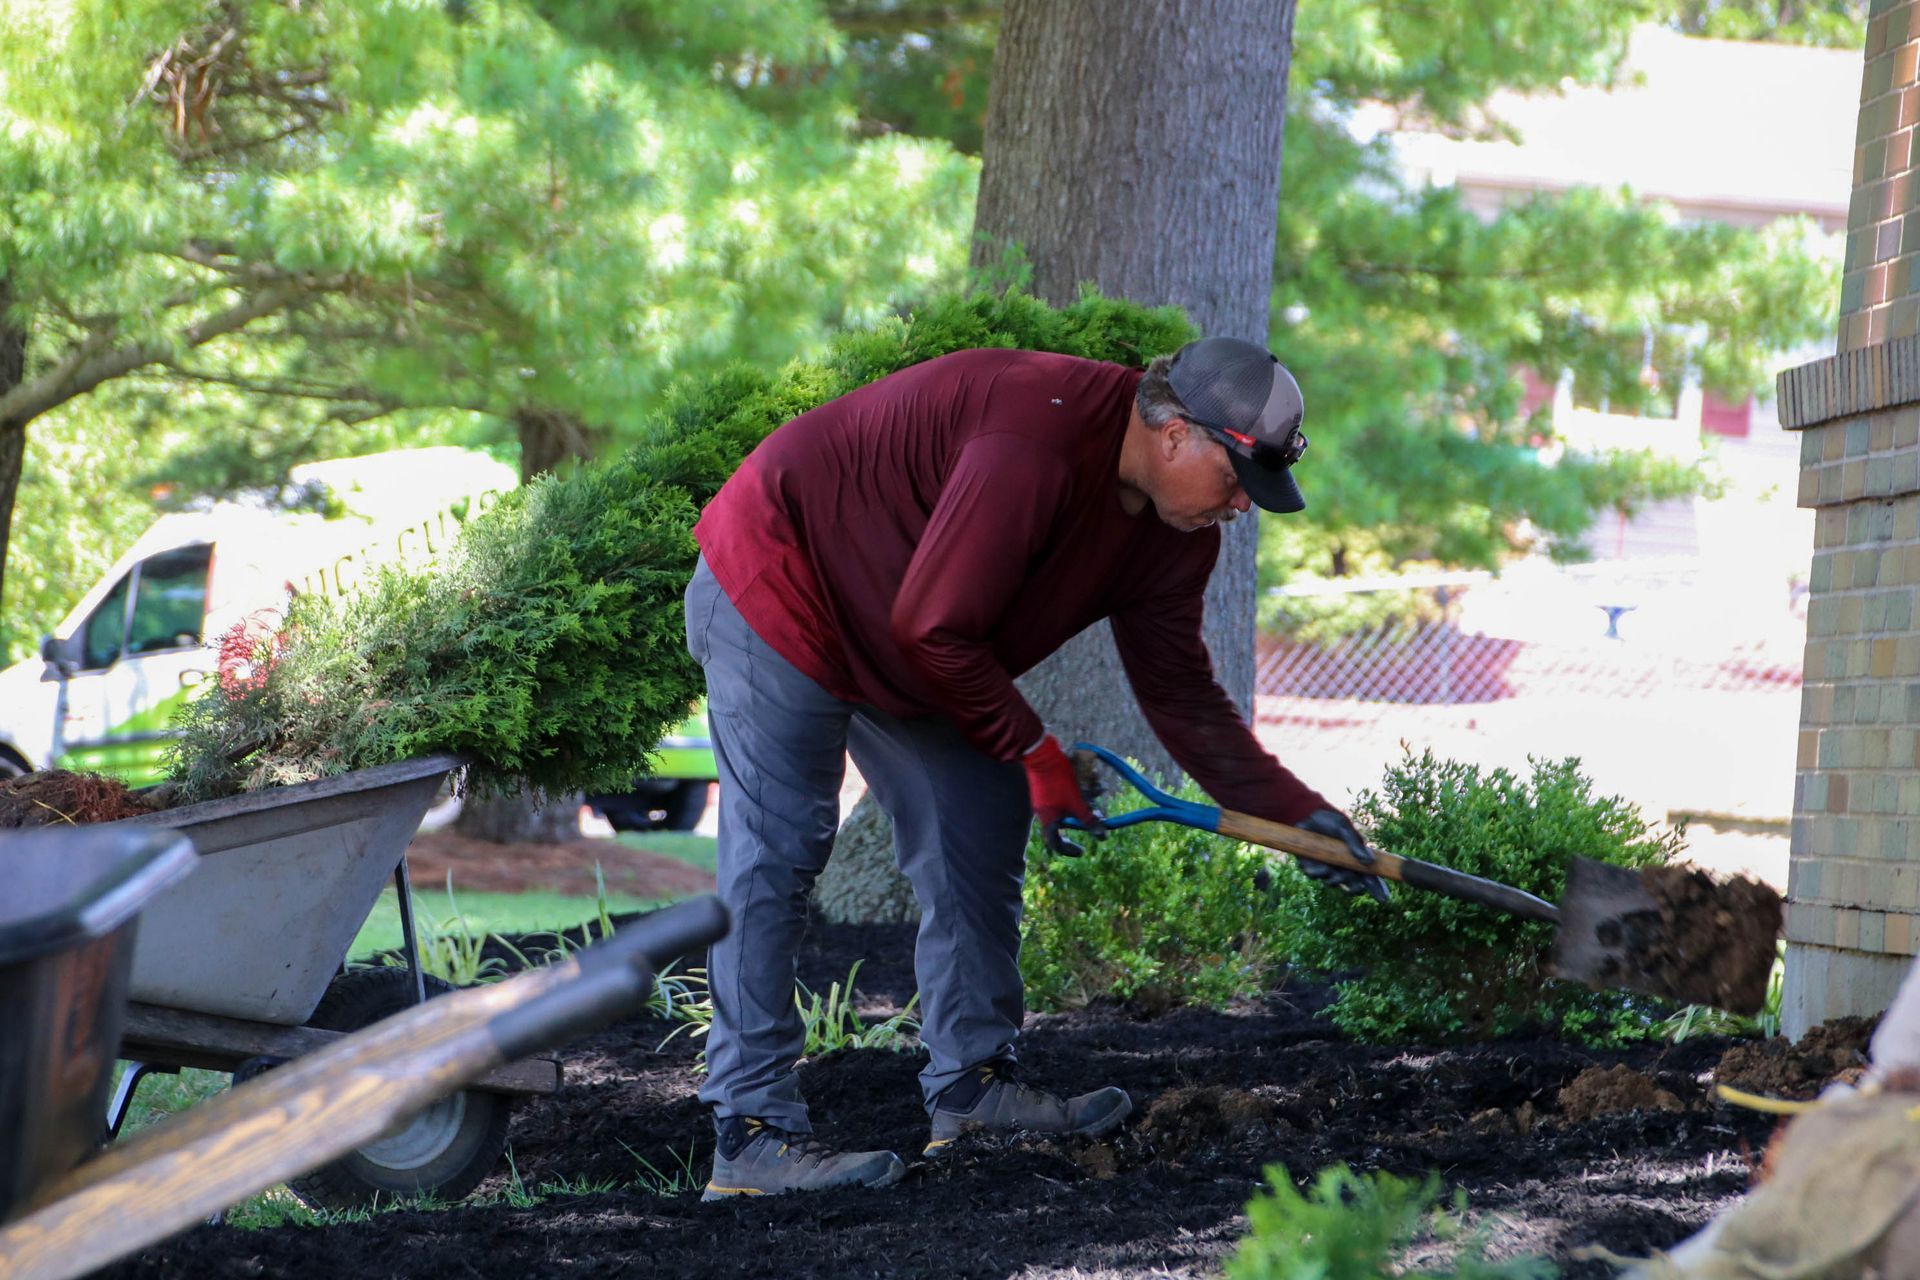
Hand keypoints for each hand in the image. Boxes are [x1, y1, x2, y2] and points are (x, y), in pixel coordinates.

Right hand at [1023, 734, 1105, 855]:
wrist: (1042, 753)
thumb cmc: (1058, 780)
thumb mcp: (1078, 802)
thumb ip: (1089, 820)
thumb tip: (1103, 837)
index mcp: (1049, 820)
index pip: (1057, 844)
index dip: (1070, 850)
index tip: (1082, 850)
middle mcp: (1045, 812)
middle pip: (1068, 822)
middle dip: (1086, 817)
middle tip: (1099, 813)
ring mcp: (1045, 798)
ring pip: (1070, 805)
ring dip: (1087, 799)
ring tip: (1100, 788)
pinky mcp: (1048, 785)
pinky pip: (1067, 794)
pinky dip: (1080, 789)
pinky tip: (1093, 778)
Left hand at [1296, 809, 1391, 903]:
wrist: (1307, 814)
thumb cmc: (1329, 821)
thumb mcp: (1344, 828)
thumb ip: (1355, 844)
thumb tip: (1369, 861)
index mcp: (1355, 857)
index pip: (1369, 876)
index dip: (1378, 888)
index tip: (1384, 899)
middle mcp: (1342, 865)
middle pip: (1353, 885)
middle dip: (1355, 889)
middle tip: (1355, 886)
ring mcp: (1326, 867)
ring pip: (1334, 883)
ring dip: (1335, 880)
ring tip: (1331, 871)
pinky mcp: (1310, 866)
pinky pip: (1315, 876)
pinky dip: (1318, 873)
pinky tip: (1318, 867)